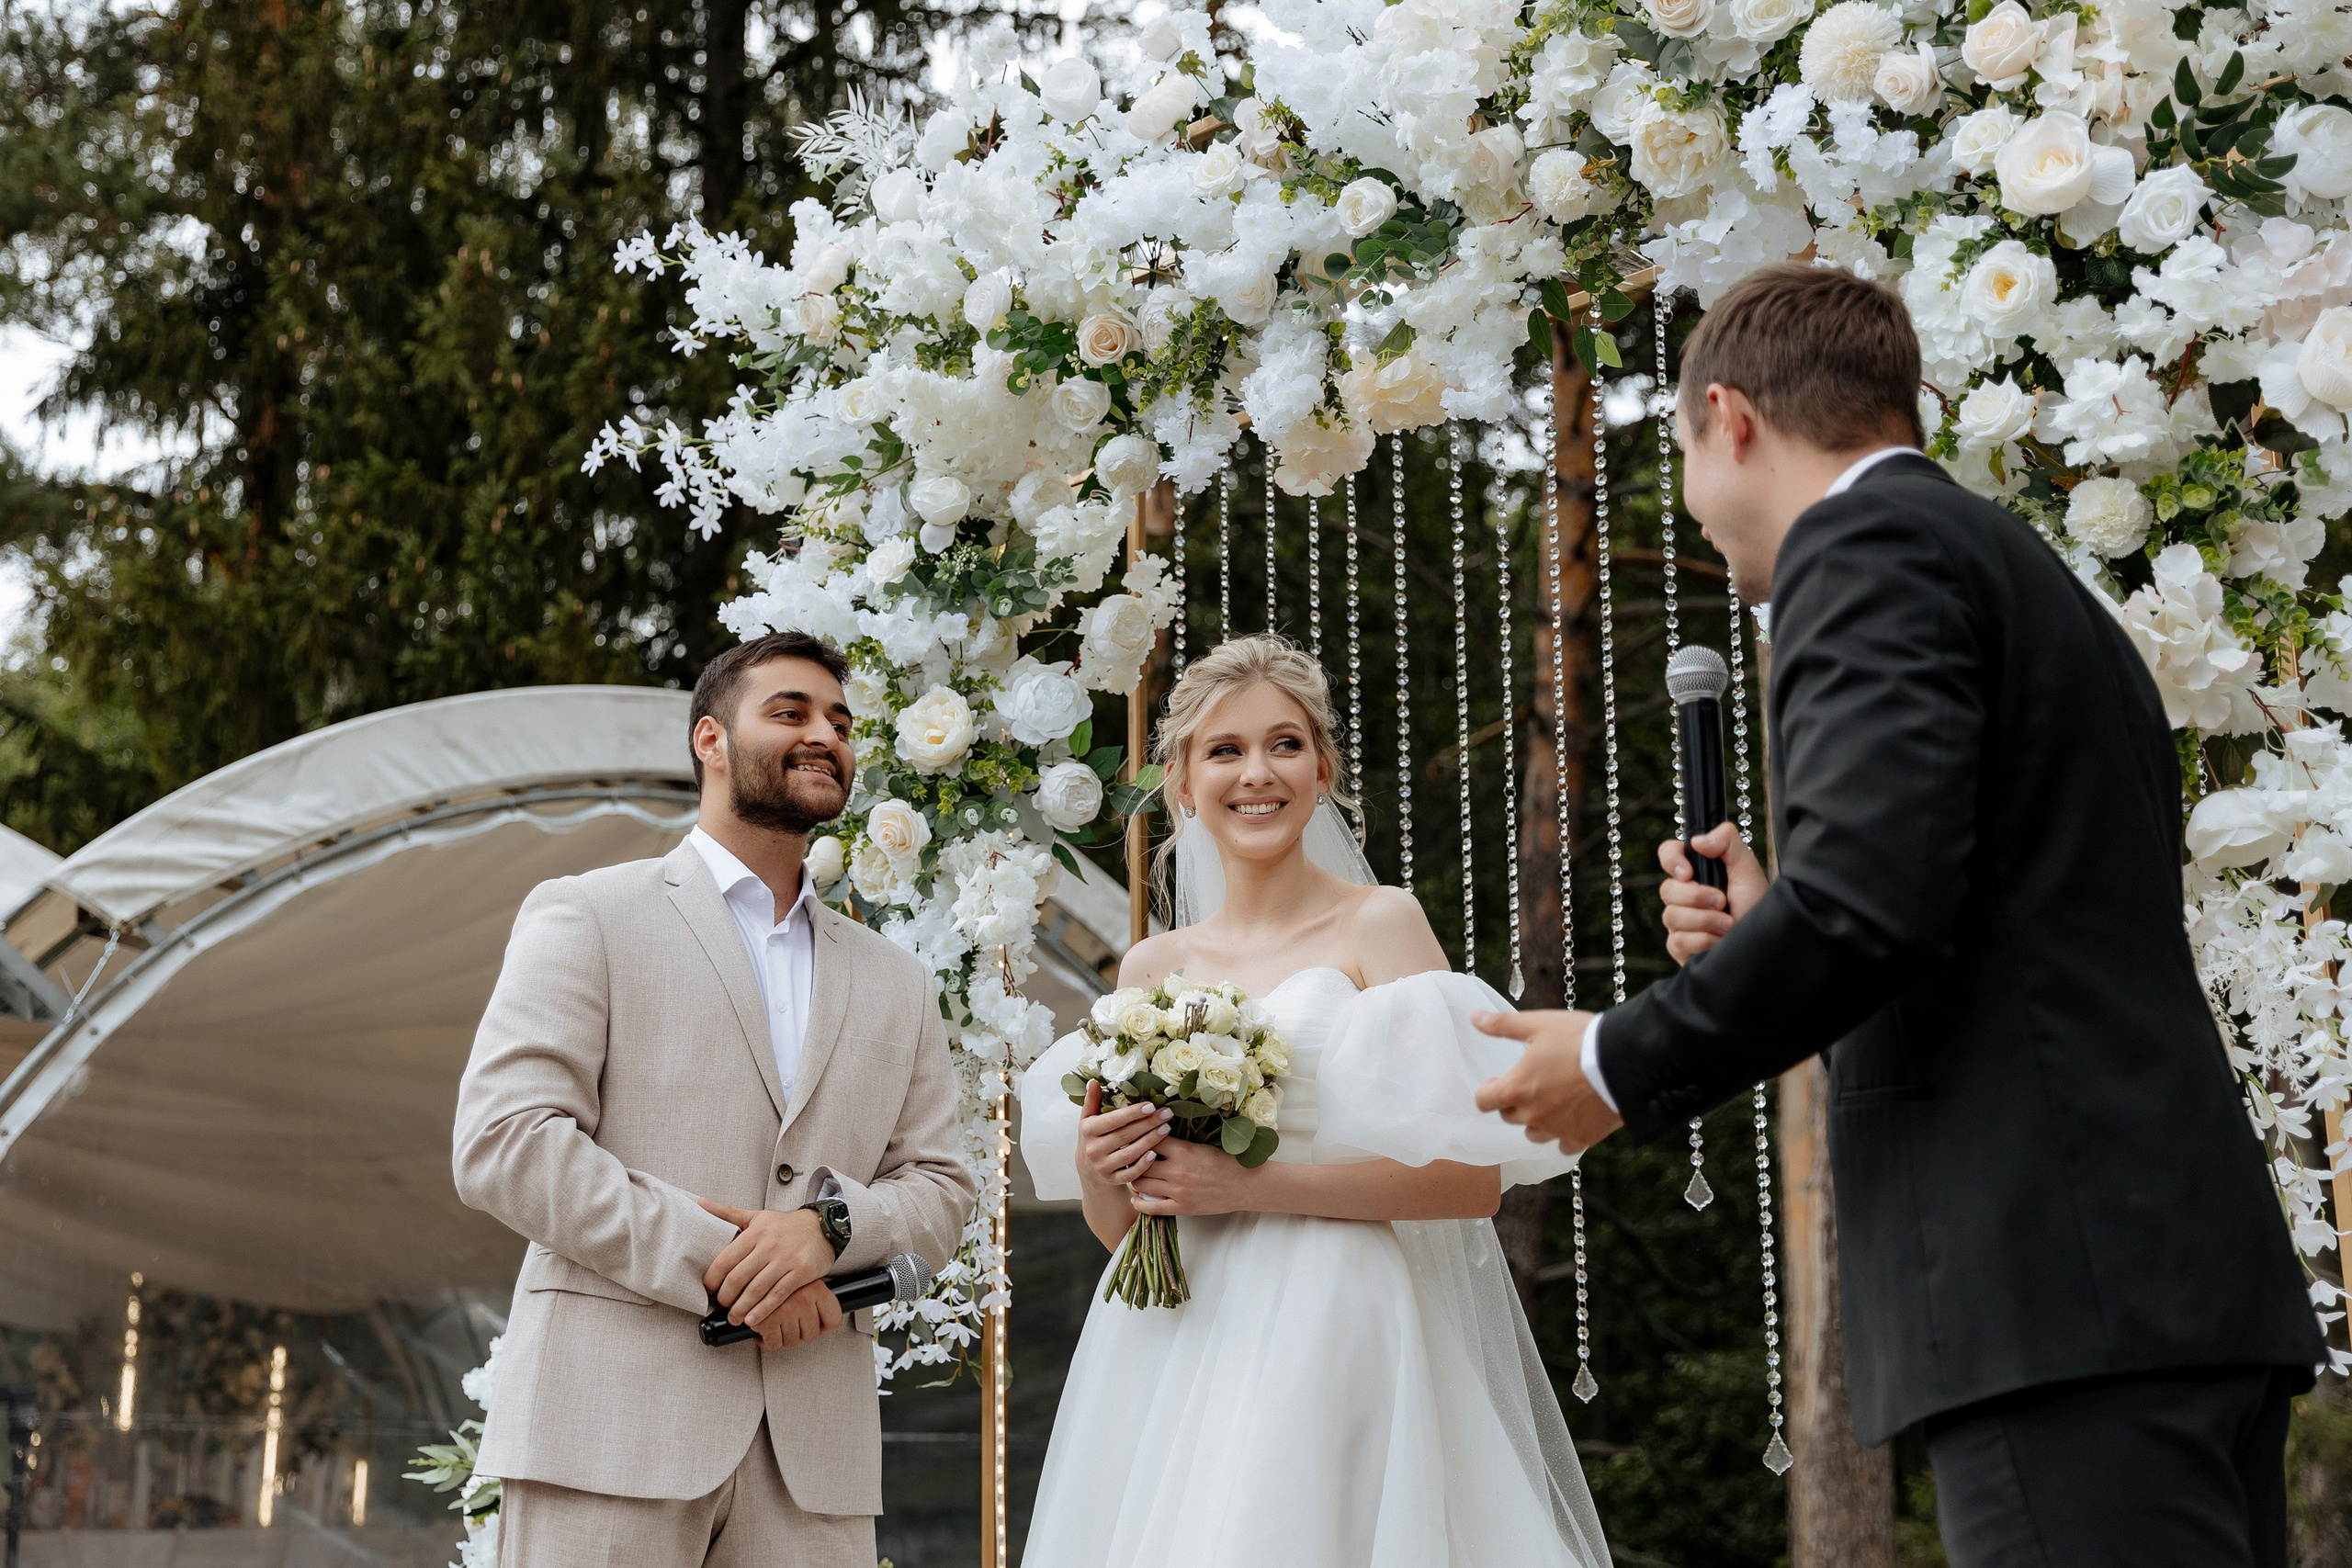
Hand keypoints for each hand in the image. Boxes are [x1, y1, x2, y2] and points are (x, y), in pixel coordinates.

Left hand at [699, 1199, 835, 1332]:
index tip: (709, 1290)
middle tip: (721, 1306)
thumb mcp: (756, 1216)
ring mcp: (785, 1259)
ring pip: (756, 1289)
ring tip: (734, 1318)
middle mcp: (768, 1245)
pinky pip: (778, 1295)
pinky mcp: (801, 1272)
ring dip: (741, 1308)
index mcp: (754, 1232)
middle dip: (725, 1298)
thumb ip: (727, 1213)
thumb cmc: (786, 1225)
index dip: (712, 1280)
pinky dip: (763, 1310)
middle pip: (737, 1278)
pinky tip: (753, 1319)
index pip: (724, 1261)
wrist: (823, 1227)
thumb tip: (700, 1203)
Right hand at [752, 1280, 843, 1350]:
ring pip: (792, 1341)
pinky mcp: (768, 1320)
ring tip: (777, 1324)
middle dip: (799, 1333)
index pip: (834, 1319)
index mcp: (817, 1288)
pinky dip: (768, 1342)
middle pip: (812, 1334)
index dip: (824, 1327)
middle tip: (789, 1324)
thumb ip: (816, 1300)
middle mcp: (804, 1298)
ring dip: (783, 1337)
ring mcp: (787, 1310)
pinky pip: (774, 1344)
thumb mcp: (802, 1280)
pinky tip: (765, 1331)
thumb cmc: (777, 1279)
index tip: (815, 1325)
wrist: (746, 1272)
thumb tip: (827, 1324)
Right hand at [1078, 1081, 1174, 1187]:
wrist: (1089, 1169)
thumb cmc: (1093, 1137)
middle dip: (1148, 1124)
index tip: (1151, 1105)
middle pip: (1125, 1135)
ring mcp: (1103, 1167)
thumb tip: (1093, 1081)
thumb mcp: (1089, 1119)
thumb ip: (1092, 1101)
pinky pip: (1131, 1173)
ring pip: (1130, 1154)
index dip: (1133, 1113)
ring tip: (1166, 1129)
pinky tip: (1156, 1153)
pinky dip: (1143, 1164)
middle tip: (1167, 1114)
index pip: (1113, 1120)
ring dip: (1150, 1141)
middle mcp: (1093, 1150)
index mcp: (1088, 1130)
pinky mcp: (1113, 1180)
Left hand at [1127, 1136, 1251, 1216]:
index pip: (1150, 1140)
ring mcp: (1178, 1190)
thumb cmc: (1226, 1162)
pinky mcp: (1182, 1207)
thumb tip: (1155, 1138)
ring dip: (1135, 1180)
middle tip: (1128, 1159)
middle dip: (1133, 1160)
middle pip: (1141, 1163)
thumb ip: (1179, 1145)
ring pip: (1142, 1184)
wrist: (1245, 1185)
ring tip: (1134, 1177)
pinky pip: (1151, 1208)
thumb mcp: (1202, 1147)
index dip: (1140, 1139)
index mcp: (1184, 1150)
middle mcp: (1177, 1170)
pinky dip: (1140, 1203)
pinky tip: (1137, 1198)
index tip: (1135, 1139)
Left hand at [1471, 1010, 1624, 1153]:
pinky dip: (1564, 1133)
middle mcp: (1533, 1115)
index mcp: (1517, 1088)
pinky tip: (1573, 1117)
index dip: (1487, 1090)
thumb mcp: (1538, 1024)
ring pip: (1534, 1133)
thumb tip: (1474, 1018)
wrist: (1625, 1061)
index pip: (1483, 1102)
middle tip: (1530, 1084)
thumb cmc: (1579, 1039)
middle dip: (1513, 1101)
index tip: (1497, 1080)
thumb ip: (1502, 1025)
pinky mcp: (1582, 1139)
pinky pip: (1563, 1144)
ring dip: (1537, 1119)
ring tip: (1551, 1101)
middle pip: (1509, 1116)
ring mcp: (1557, 1130)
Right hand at [1657, 822, 1768, 965]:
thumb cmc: (1758, 906)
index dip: (1672, 861)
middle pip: (1667, 889)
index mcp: (1698, 872)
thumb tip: (1697, 840)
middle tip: (1723, 901)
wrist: (1765, 941)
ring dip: (1705, 921)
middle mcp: (1684, 896)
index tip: (1689, 873)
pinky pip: (1677, 941)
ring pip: (1671, 916)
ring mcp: (1680, 923)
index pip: (1668, 854)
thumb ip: (1727, 842)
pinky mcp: (1680, 947)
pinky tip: (1719, 942)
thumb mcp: (1747, 869)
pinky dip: (1702, 941)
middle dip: (1697, 897)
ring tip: (1728, 924)